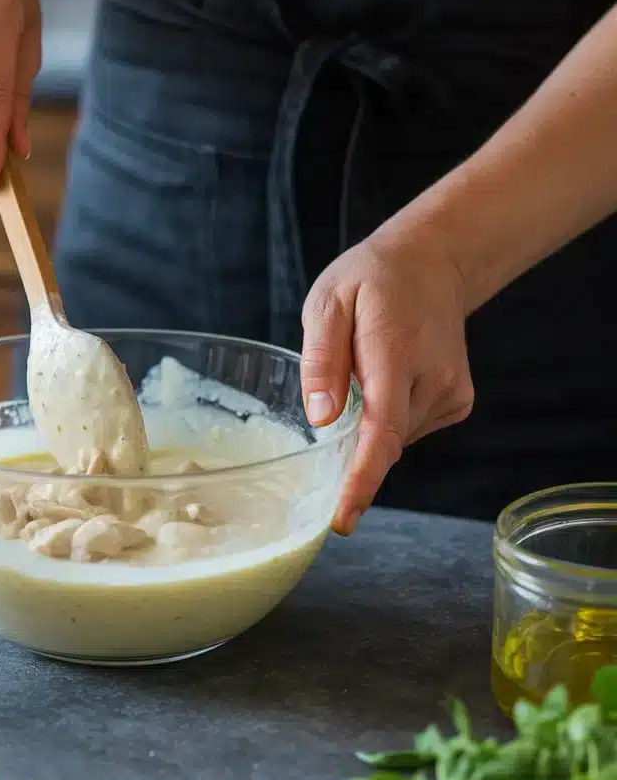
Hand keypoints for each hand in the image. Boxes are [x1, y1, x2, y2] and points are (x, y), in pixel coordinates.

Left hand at [300, 223, 474, 535]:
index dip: (361, 479)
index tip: (342, 517)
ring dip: (368, 422)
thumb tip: (322, 421)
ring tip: (364, 368)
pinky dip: (388, 417)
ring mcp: (452, 392)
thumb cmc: (372, 280)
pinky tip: (386, 380)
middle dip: (348, 442)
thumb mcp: (327, 303)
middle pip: (382, 440)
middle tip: (331, 398)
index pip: (382, 431)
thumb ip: (321, 361)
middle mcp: (433, 378)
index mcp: (395, 351)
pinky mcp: (457, 402)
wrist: (433, 262)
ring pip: (395, 438)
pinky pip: (409, 429)